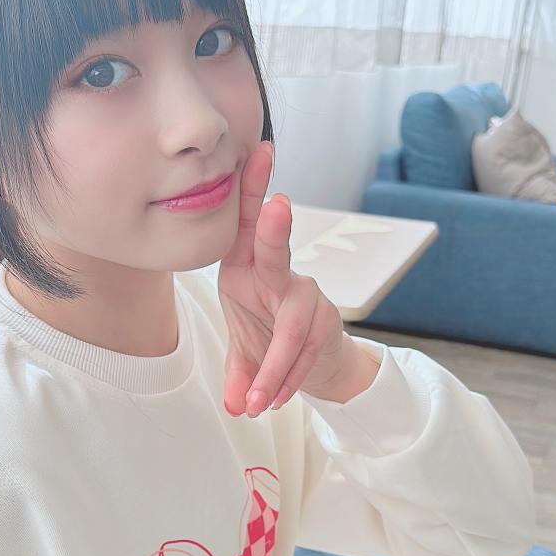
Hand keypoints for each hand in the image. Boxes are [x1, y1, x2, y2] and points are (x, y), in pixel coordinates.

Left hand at [217, 141, 347, 416]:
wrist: (319, 365)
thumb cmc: (271, 336)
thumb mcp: (245, 347)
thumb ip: (237, 371)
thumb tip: (232, 404)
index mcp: (246, 266)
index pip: (244, 222)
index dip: (252, 186)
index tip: (261, 150)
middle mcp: (277, 275)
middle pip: (275, 250)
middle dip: (273, 228)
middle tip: (278, 205)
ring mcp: (304, 296)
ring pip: (291, 329)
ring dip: (273, 369)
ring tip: (257, 402)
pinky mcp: (323, 321)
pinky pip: (303, 352)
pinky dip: (285, 379)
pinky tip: (274, 400)